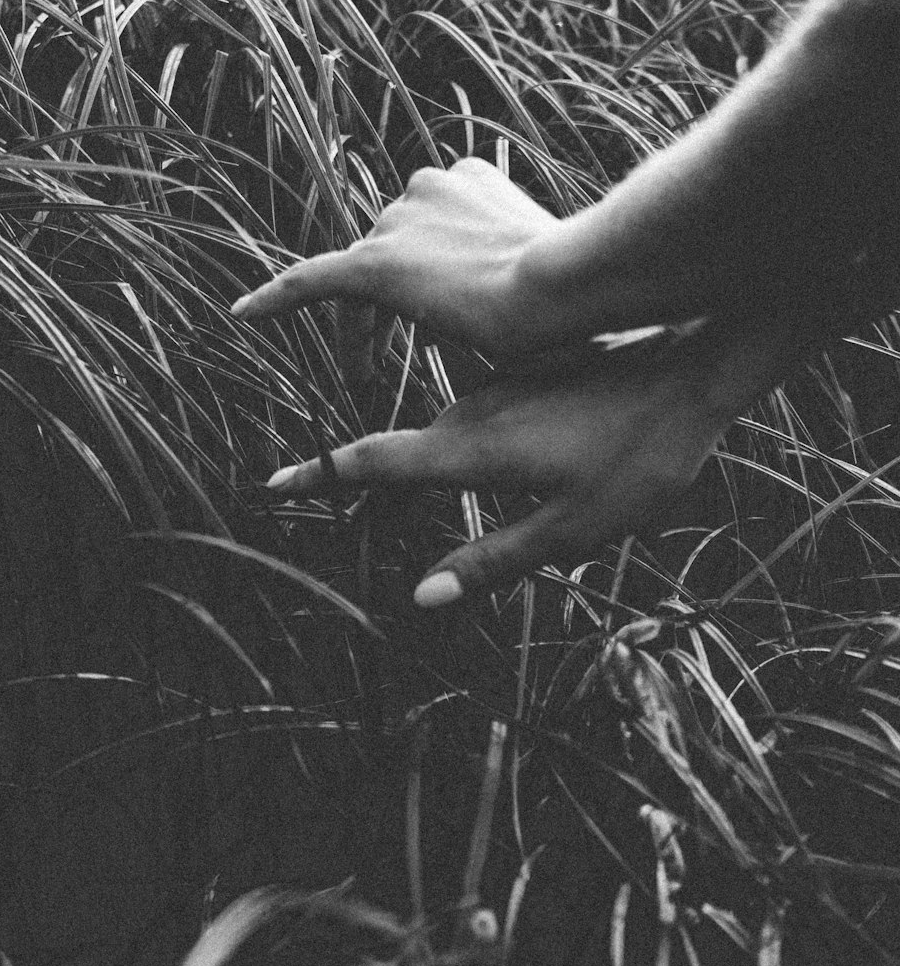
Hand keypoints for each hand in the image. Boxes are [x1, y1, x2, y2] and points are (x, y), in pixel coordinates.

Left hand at [232, 158, 561, 381]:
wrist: (571, 288)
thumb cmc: (577, 294)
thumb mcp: (546, 276)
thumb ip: (518, 276)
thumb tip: (522, 309)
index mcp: (472, 178)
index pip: (428, 227)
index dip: (421, 276)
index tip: (428, 319)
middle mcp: (429, 183)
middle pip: (390, 248)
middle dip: (386, 304)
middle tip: (379, 366)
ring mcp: (402, 221)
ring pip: (360, 276)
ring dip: (358, 326)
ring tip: (364, 376)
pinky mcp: (378, 263)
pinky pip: (311, 280)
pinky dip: (277, 297)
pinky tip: (244, 315)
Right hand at [266, 329, 731, 605]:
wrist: (695, 367)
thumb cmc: (641, 456)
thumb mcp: (574, 529)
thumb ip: (494, 563)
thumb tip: (420, 599)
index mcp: (472, 449)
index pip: (373, 463)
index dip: (319, 476)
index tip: (270, 485)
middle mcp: (472, 412)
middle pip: (396, 451)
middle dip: (352, 477)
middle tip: (310, 496)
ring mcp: (499, 390)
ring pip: (437, 432)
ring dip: (407, 458)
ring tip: (382, 488)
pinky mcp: (528, 380)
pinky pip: (473, 414)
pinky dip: (455, 439)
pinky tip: (474, 457)